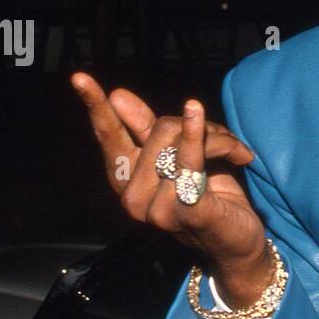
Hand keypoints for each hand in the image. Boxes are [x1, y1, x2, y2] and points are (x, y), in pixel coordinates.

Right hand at [71, 73, 270, 295]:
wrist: (238, 242)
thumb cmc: (208, 197)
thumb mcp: (174, 158)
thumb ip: (147, 130)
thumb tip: (117, 95)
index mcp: (125, 182)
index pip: (109, 137)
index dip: (95, 106)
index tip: (80, 76)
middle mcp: (133, 198)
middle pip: (160, 130)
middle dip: (196, 126)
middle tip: (222, 140)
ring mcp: (157, 208)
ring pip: (181, 142)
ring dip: (218, 139)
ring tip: (236, 152)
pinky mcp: (186, 211)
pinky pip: (190, 161)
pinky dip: (196, 135)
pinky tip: (195, 112)